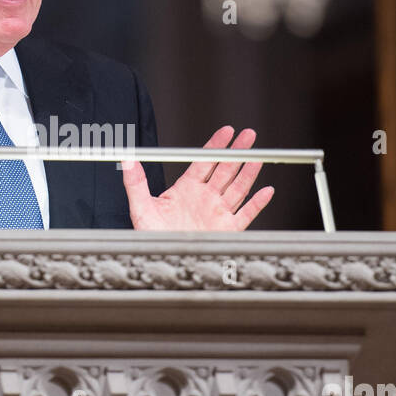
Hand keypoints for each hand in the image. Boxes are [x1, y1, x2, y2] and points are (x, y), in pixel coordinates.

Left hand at [121, 125, 274, 230]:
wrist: (162, 263)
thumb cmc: (151, 238)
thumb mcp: (140, 208)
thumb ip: (135, 183)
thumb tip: (128, 160)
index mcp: (186, 189)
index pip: (204, 161)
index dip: (216, 145)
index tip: (227, 131)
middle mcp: (204, 198)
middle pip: (225, 169)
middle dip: (238, 151)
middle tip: (249, 135)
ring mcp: (217, 213)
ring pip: (238, 187)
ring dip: (248, 171)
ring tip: (258, 155)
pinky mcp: (227, 230)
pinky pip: (246, 214)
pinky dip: (257, 203)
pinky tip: (267, 191)